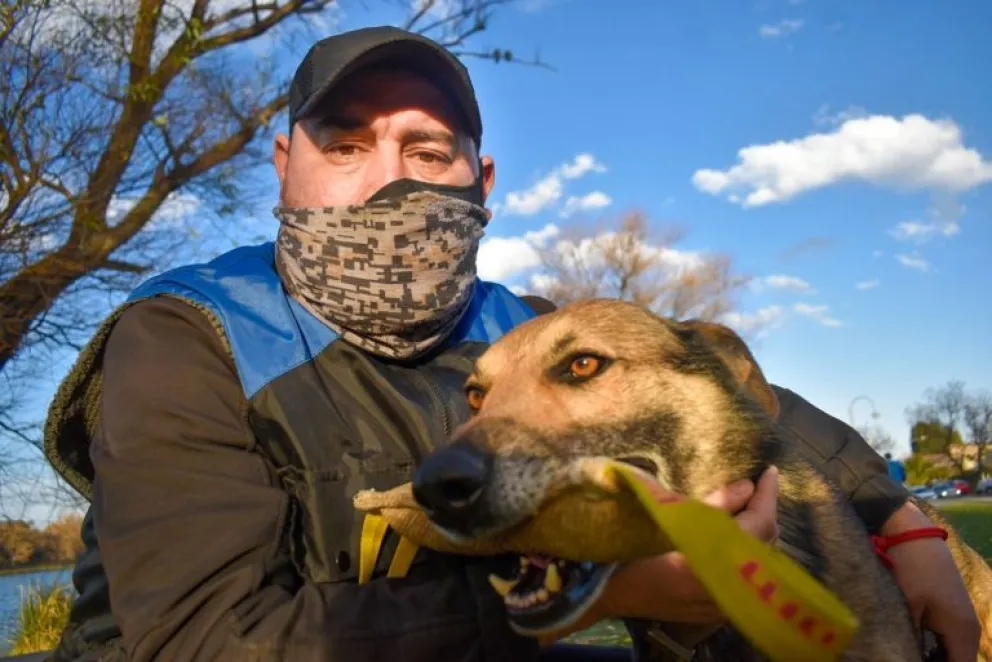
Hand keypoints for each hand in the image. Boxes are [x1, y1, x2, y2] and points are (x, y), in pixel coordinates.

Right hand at [539, 466, 779, 644]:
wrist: (603, 593)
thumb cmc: (627, 552)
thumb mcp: (664, 520)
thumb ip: (710, 505)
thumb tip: (745, 486)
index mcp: (713, 562)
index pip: (759, 524)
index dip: (766, 495)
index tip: (770, 471)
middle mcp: (726, 588)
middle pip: (766, 545)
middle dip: (764, 512)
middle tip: (757, 487)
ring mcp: (723, 604)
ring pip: (758, 564)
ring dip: (757, 533)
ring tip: (747, 507)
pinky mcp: (714, 611)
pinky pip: (745, 579)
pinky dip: (745, 554)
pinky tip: (734, 538)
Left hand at [881, 502, 979, 661]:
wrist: (912, 532)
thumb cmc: (910, 568)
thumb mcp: (907, 607)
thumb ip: (912, 640)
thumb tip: (907, 656)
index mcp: (963, 632)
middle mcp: (969, 628)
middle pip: (957, 661)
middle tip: (903, 657)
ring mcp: (962, 617)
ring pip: (952, 651)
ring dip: (933, 656)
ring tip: (906, 652)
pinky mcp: (951, 608)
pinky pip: (947, 638)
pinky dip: (933, 646)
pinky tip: (912, 644)